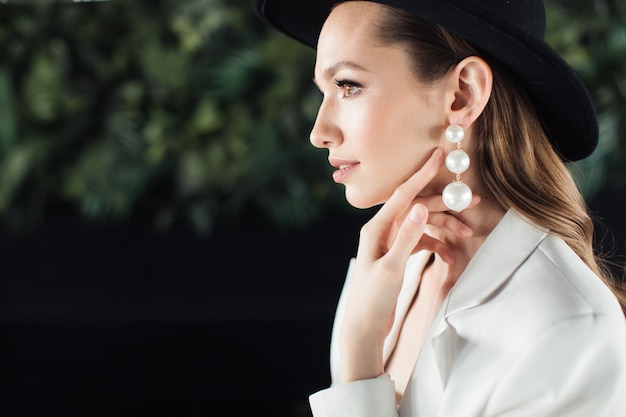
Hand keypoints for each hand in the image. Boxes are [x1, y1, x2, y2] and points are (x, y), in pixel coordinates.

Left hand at [339, 148, 478, 382]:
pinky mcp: (396, 254)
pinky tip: (450, 256)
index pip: (403, 195)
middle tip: (473, 201)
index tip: (439, 154)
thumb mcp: (392, 268)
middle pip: (417, 208)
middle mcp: (382, 230)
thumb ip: (407, 237)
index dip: (423, 174)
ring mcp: (390, 242)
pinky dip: (436, 245)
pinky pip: (420, 241)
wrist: (364, 327)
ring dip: (444, 227)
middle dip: (445, 205)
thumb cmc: (373, 299)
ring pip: (422, 224)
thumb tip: (422, 207)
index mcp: (376, 228)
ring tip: (467, 234)